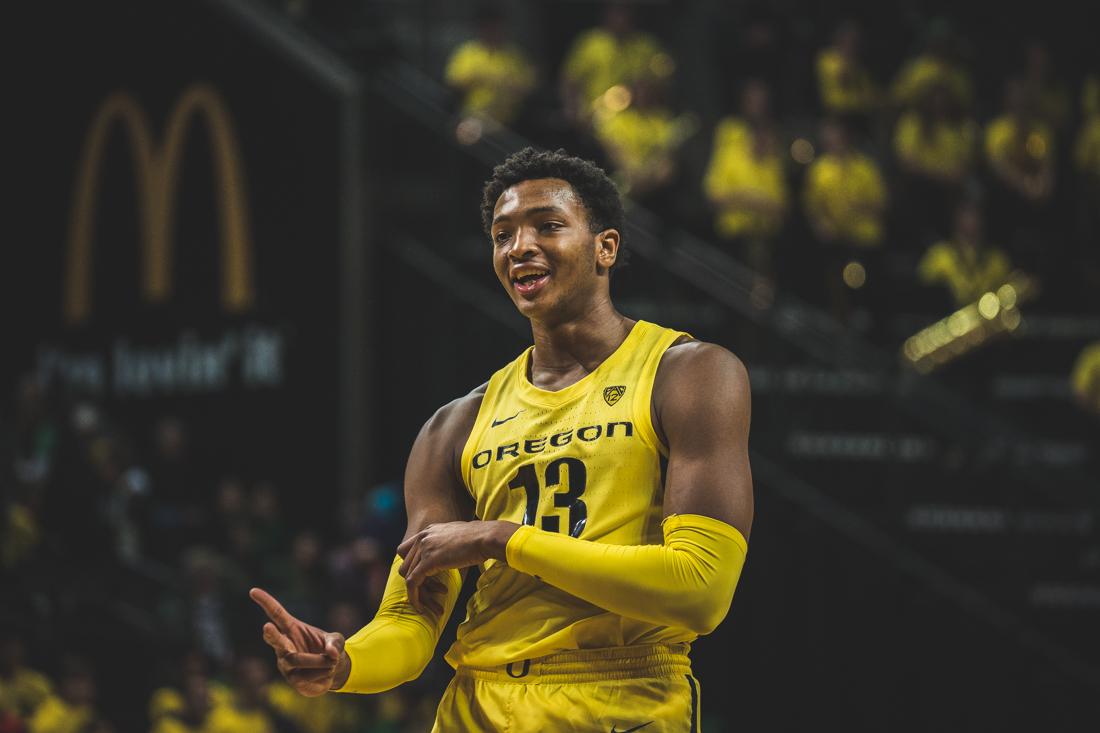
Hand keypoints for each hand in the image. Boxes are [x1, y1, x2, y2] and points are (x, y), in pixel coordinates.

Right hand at [250, 588, 347, 695]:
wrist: (334, 670)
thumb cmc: (330, 649)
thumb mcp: (337, 640)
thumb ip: (335, 643)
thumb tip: (331, 654)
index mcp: (292, 629)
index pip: (277, 614)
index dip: (266, 602)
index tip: (253, 590)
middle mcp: (284, 646)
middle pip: (276, 641)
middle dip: (272, 635)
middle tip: (267, 627)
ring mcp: (286, 665)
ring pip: (298, 661)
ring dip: (320, 662)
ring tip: (332, 662)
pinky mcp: (292, 681)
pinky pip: (307, 678)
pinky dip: (323, 675)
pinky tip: (326, 674)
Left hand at [397, 520, 518, 612]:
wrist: (486, 537)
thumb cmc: (480, 538)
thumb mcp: (457, 536)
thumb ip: (446, 543)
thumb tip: (448, 554)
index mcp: (428, 531)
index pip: (405, 550)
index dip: (410, 566)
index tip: (420, 579)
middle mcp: (422, 538)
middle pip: (405, 565)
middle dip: (414, 582)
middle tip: (428, 594)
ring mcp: (424, 549)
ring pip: (407, 576)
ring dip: (417, 593)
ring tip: (427, 605)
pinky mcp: (428, 562)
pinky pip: (412, 583)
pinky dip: (414, 597)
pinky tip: (420, 608)